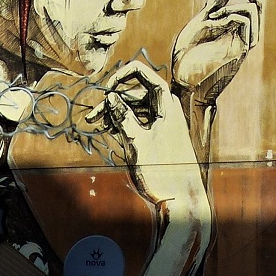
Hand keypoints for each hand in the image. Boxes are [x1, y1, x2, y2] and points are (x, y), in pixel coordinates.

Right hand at [87, 61, 212, 275]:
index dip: (122, 75)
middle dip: (113, 101)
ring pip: (135, 109)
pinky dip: (124, 124)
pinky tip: (109, 130)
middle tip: (93, 117)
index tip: (106, 89)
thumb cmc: (162, 171)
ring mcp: (163, 123)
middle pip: (135, 93)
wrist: (183, 201)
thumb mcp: (137, 142)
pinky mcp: (159, 137)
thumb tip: (110, 95)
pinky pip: (139, 122)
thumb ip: (123, 116)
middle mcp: (166, 110)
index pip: (143, 74)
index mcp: (165, 105)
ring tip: (97, 126)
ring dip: (116, 114)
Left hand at [171, 0, 261, 108]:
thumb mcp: (198, 24)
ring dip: (233, 5)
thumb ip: (213, 7)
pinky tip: (215, 20)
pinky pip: (245, 23)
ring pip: (254, 13)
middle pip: (260, 8)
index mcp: (232, 29)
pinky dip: (231, 13)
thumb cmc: (186, 58)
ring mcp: (240, 43)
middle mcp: (240, 36)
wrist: (183, 83)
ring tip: (214, 16)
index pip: (252, 5)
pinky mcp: (237, 50)